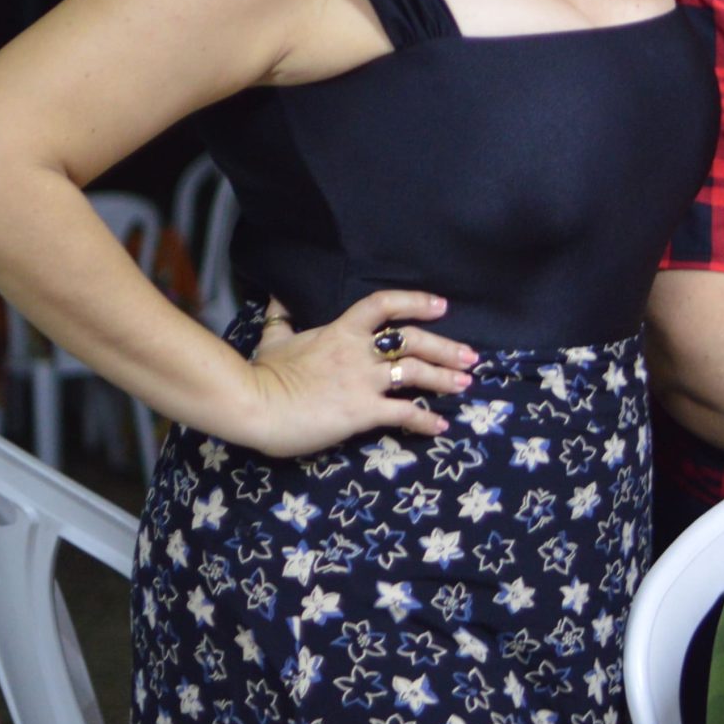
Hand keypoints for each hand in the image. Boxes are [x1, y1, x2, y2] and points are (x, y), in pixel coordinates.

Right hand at [231, 289, 475, 456]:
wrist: (253, 405)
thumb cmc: (262, 374)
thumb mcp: (273, 339)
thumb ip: (282, 318)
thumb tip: (277, 297)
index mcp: (340, 331)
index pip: (383, 304)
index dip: (416, 301)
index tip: (441, 305)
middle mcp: (358, 352)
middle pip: (413, 340)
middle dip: (445, 348)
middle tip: (470, 356)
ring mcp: (363, 381)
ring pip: (416, 373)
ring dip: (445, 379)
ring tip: (465, 384)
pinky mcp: (362, 411)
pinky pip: (403, 413)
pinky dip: (425, 420)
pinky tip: (440, 426)